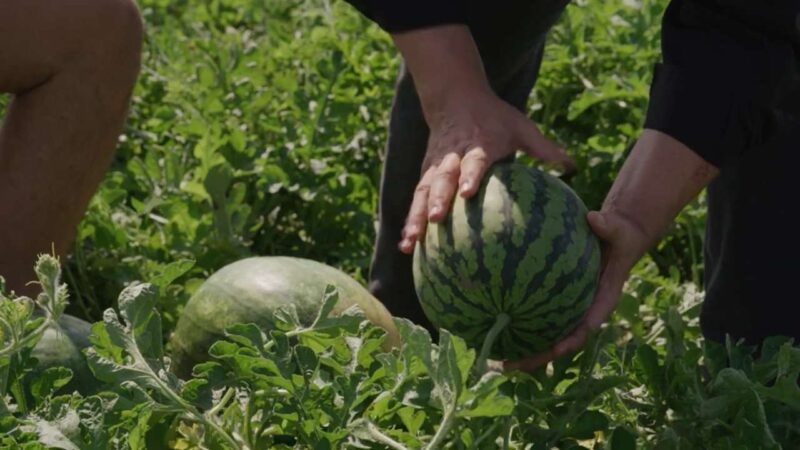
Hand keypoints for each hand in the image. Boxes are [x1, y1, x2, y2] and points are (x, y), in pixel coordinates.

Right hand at [397, 88, 573, 253]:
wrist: (455, 99)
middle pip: (441, 178)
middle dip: (436, 199)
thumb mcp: (521, 128)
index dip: (470, 176)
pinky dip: (409, 221)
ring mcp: (435, 166)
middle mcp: (453, 156)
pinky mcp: (425, 174)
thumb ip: (544, 149)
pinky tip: (406, 246)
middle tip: (435, 219)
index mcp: (478, 145)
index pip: (473, 161)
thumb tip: (573, 168)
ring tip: (410, 243)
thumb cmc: (494, 118)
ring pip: (422, 192)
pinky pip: (415, 199)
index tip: (468, 193)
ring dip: (415, 217)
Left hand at [501, 129, 718, 372]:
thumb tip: (593, 217)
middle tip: (508, 366)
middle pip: (559, 342)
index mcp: (601, 301)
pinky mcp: (555, 299)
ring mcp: (568, 308)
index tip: (554, 350)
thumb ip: (608, 226)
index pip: (585, 327)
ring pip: (544, 334)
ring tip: (493, 360)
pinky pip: (535, 314)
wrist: (617, 236)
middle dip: (535, 357)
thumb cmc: (619, 234)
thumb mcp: (618, 230)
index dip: (570, 340)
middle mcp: (583, 311)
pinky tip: (490, 322)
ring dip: (522, 349)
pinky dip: (516, 321)